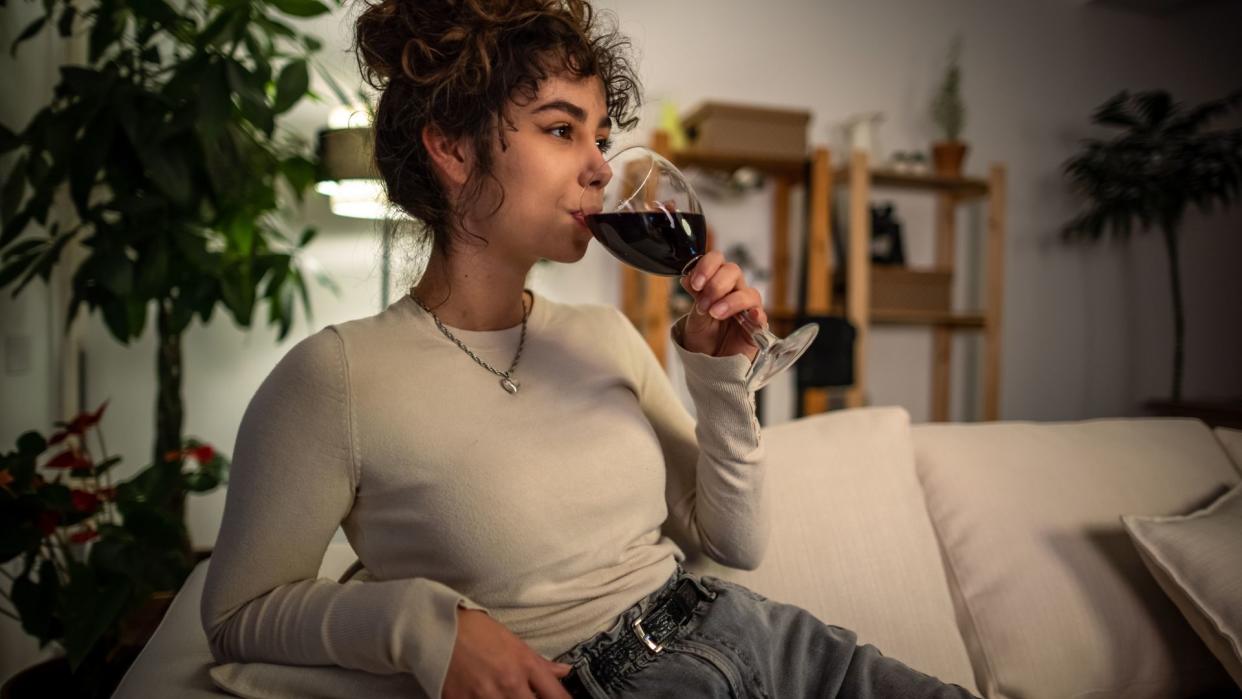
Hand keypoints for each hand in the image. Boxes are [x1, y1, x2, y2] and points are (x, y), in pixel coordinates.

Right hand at [443, 608, 572, 698]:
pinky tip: (484, 697)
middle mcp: (509, 684)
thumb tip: (564, 672)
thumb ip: (540, 663)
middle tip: (525, 696)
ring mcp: (484, 696)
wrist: (439, 627)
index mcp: (525, 665)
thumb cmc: (478, 631)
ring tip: (502, 695)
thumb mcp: (514, 642)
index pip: (556, 696)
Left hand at [679, 250, 767, 360]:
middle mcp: (734, 291)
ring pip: (748, 292)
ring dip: (730, 301)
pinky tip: (749, 316)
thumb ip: (695, 297)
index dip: (706, 266)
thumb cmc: (703, 339)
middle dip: (715, 285)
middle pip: (733, 271)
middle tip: (703, 304)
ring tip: (715, 314)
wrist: (709, 365)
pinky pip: (761, 315)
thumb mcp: (694, 317)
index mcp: (717, 283)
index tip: (695, 283)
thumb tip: (687, 277)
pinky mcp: (757, 326)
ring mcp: (747, 308)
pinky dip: (755, 313)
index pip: (717, 260)